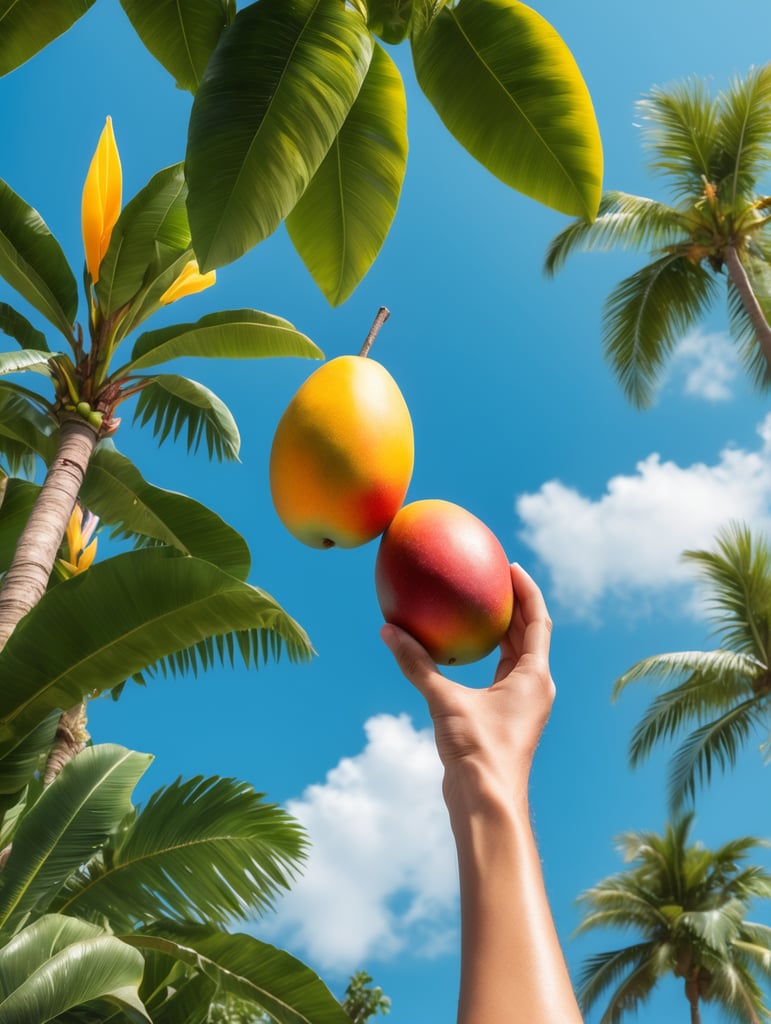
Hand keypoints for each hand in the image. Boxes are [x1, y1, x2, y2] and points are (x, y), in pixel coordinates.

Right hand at [380, 563, 554, 809]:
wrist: (486, 801)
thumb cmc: (477, 750)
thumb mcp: (444, 701)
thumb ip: (417, 664)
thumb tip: (388, 631)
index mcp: (533, 677)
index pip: (538, 621)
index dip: (528, 591)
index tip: (512, 566)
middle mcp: (533, 687)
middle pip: (530, 635)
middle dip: (515, 606)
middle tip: (494, 577)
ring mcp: (521, 704)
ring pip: (515, 656)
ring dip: (502, 631)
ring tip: (480, 605)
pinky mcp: (504, 718)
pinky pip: (499, 675)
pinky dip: (486, 656)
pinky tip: (459, 650)